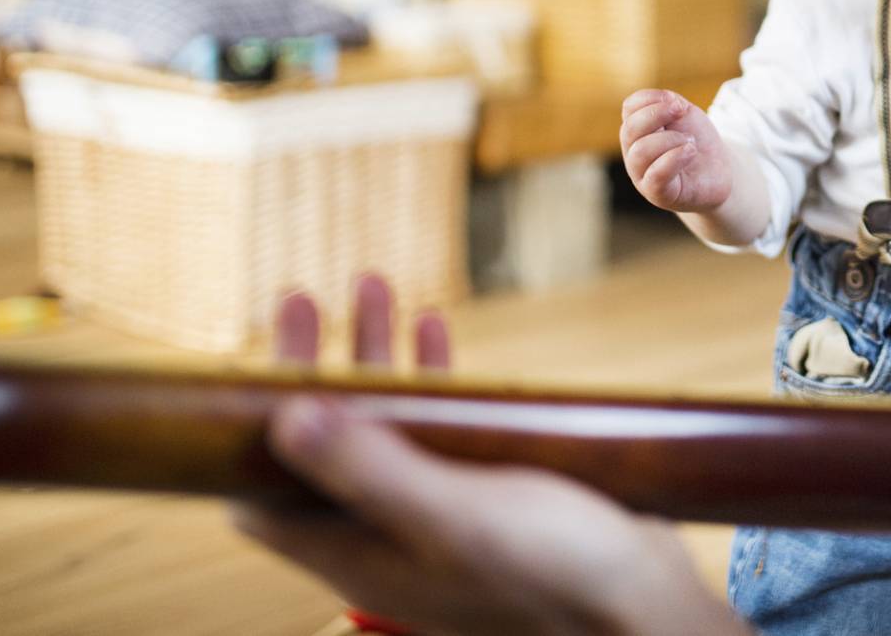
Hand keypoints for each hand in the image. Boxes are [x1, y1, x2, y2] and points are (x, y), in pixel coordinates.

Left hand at [234, 277, 744, 635]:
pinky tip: (436, 325)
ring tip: (374, 285)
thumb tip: (282, 416)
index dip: (243, 425)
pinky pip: (443, 425)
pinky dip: (432, 373)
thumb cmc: (556, 576)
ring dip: (372, 359)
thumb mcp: (456, 517)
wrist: (647, 609)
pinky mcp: (489, 492)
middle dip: (308, 370)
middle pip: (319, 446)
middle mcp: (386, 535)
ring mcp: (438, 513)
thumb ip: (370, 471)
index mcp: (359, 553)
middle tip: (303, 296)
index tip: (250, 353)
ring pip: (383, 426)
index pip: (260, 494)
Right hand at [620, 89, 733, 214]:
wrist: (717, 173)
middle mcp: (633, 153)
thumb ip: (670, 103)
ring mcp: (642, 175)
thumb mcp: (685, 115)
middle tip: (682, 113)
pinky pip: (656, 176)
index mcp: (637, 131)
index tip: (678, 103)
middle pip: (629, 129)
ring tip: (690, 142)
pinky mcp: (658, 194)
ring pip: (640, 151)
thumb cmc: (696, 143)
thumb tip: (665, 100)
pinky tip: (690, 152)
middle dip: (658, 114)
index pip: (629, 108)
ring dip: (671, 139)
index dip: (652, 98)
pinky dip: (675, 158)